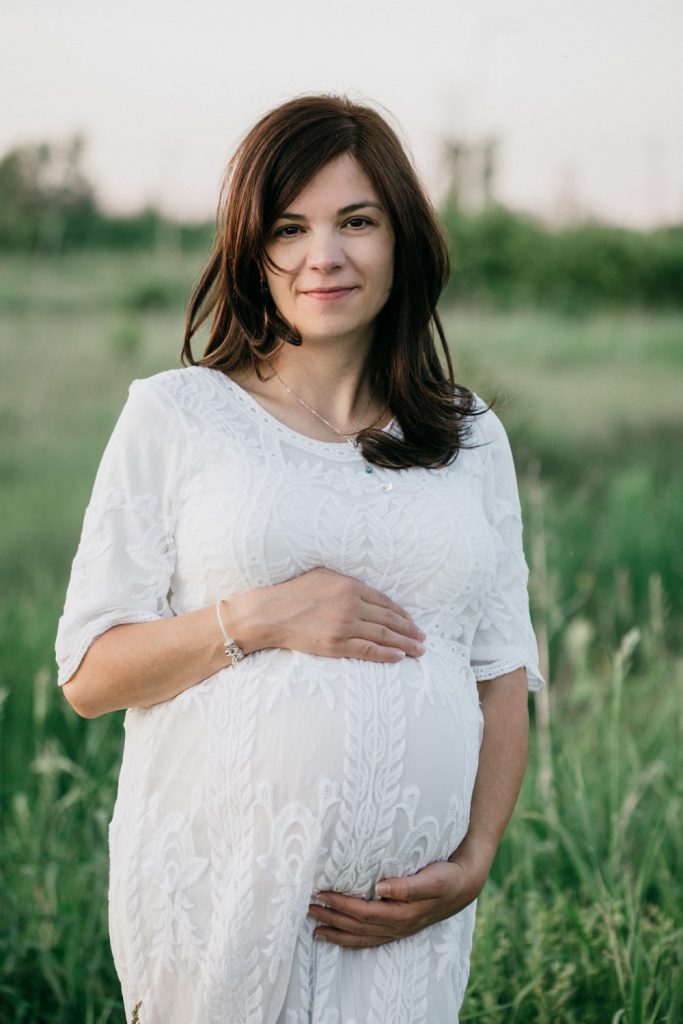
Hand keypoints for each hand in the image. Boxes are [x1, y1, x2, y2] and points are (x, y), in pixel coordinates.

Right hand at [249, 567, 425, 662]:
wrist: (270, 613)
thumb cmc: (293, 592)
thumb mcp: (323, 575)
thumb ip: (345, 580)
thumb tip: (363, 586)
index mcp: (350, 586)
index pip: (385, 601)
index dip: (402, 613)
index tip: (412, 621)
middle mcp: (352, 605)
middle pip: (389, 619)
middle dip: (410, 629)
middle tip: (423, 638)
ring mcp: (345, 625)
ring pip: (384, 635)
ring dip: (405, 643)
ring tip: (419, 650)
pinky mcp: (336, 644)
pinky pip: (368, 650)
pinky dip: (386, 654)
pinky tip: (399, 656)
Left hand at [307, 841, 492, 947]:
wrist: (464, 884)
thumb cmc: (447, 876)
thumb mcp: (433, 878)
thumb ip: (408, 885)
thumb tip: (381, 887)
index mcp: (403, 913)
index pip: (364, 912)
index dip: (342, 904)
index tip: (322, 891)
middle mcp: (398, 925)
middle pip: (357, 926)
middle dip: (332, 917)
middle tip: (308, 905)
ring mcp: (397, 929)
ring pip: (361, 936)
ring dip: (336, 930)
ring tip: (313, 924)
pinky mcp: (398, 927)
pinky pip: (369, 939)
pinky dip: (349, 939)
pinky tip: (334, 935)